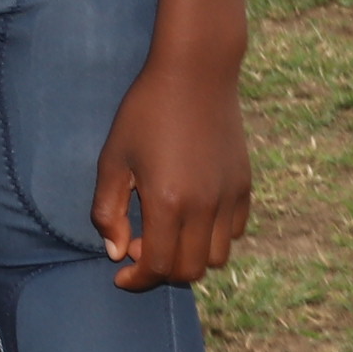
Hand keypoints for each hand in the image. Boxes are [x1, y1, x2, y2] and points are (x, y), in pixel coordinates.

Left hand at [88, 48, 249, 290]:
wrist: (195, 72)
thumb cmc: (146, 110)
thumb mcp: (113, 157)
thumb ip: (108, 209)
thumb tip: (116, 251)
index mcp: (168, 202)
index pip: (158, 267)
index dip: (137, 279)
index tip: (121, 274)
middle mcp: (204, 207)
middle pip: (189, 270)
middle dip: (162, 270)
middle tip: (141, 246)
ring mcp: (229, 197)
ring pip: (216, 257)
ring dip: (190, 256)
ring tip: (168, 230)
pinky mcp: (244, 185)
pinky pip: (234, 231)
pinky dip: (214, 236)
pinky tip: (193, 212)